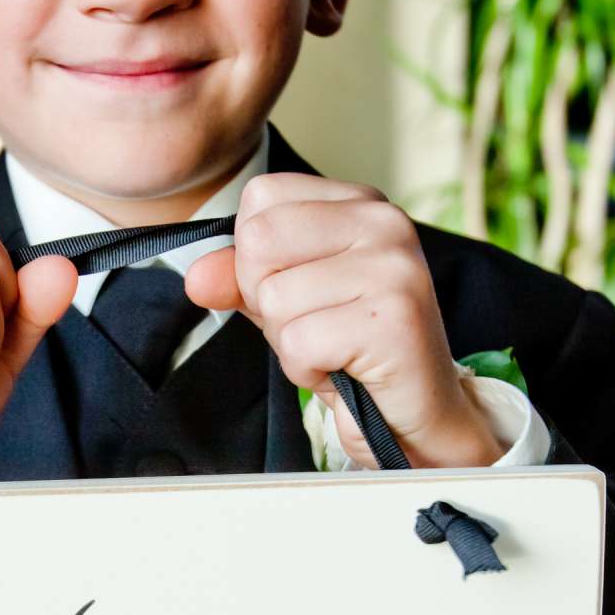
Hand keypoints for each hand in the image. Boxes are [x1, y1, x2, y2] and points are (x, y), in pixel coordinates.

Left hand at [183, 173, 502, 468]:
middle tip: (317, 325)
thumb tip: (197, 276)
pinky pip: (300, 342)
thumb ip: (241, 278)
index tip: (302, 290)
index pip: (261, 198)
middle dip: (267, 298)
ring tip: (335, 350)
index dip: (257, 257)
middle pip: (259, 240)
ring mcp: (393, 267)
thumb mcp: (289, 303)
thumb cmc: (355, 353)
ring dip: (290, 342)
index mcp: (360, 203)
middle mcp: (383, 221)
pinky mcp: (394, 318)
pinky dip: (308, 370)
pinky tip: (345, 370)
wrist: (417, 417)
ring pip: (276, 298)